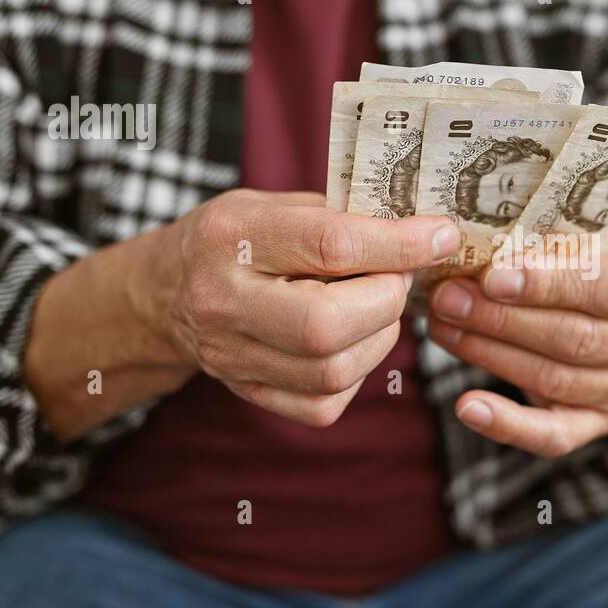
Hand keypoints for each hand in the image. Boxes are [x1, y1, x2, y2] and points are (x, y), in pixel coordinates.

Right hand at [143, 190, 459, 425]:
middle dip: (386, 300)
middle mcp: (223, 300)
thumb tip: (423, 232)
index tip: (441, 236)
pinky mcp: (248, 392)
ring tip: (378, 306)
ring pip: (333, 369)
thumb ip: (340, 215)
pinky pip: (325, 403)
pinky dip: (358, 373)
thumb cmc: (237, 239)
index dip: (399, 244)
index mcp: (232, 236)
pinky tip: (355, 342)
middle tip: (399, 279)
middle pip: (326, 323)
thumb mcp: (273, 204)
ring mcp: (231, 355)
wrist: (166, 293)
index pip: (330, 245)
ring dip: (380, 336)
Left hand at [425, 245, 607, 456]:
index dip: (547, 285)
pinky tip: (468, 408)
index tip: (491, 276)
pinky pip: (555, 435)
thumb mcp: (605, 243)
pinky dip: (508, 424)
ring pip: (555, 379)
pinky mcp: (601, 423)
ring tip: (444, 329)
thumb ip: (563, 246)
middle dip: (502, 319)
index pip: (605, 289)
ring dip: (490, 354)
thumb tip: (487, 246)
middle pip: (574, 338)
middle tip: (449, 299)